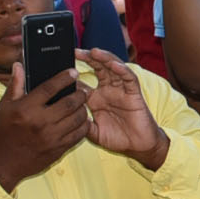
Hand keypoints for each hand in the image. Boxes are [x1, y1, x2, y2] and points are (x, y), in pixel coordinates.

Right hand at [0, 59, 91, 191]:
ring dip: (83, 109)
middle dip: (80, 94)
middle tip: (84, 90)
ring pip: (77, 119)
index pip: (50, 88)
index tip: (73, 72)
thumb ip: (15, 85)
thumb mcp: (5, 106)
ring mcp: (52, 137)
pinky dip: (83, 126)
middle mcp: (41, 122)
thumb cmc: (4, 131)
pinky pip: (79, 135)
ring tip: (83, 104)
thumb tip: (19, 65)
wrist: (4, 162)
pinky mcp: (59, 149)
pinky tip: (82, 120)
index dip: (64, 78)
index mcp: (27, 109)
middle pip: (69, 103)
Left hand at [78, 49, 167, 167]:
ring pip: (113, 68)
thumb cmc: (117, 138)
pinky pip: (129, 78)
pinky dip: (122, 70)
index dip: (73, 74)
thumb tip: (67, 117)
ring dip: (104, 59)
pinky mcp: (134, 93)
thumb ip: (81, 125)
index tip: (61, 68)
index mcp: (96, 98)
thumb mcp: (93, 132)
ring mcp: (121, 90)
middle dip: (87, 58)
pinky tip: (114, 65)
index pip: (83, 81)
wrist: (138, 146)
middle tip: (76, 52)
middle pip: (97, 68)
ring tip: (94, 52)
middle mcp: (108, 90)